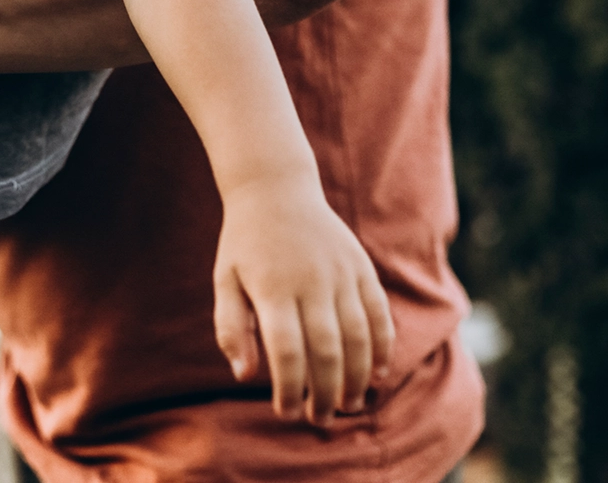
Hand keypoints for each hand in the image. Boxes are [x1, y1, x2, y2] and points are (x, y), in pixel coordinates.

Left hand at [211, 180, 394, 425]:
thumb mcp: (224, 280)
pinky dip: (383, 346)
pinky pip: (379, 313)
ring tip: (349, 405)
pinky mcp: (361, 267)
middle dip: (325, 392)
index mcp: (273, 288)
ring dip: (357, 377)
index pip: (286, 350)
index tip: (286, 413)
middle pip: (326, 349)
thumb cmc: (244, 243)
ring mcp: (341, 273)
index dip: (289, 388)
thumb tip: (245, 376)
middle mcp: (311, 281)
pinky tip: (378, 374)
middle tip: (319, 420)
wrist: (276, 188)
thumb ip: (231, 327)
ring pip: (358, 336)